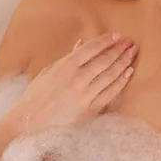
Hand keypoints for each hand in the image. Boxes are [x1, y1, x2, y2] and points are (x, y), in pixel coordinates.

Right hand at [0, 32, 137, 160]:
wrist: (27, 124)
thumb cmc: (35, 97)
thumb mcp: (48, 72)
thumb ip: (68, 57)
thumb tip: (82, 43)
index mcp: (64, 67)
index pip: (91, 48)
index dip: (106, 40)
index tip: (116, 35)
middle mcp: (77, 79)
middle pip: (104, 60)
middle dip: (119, 50)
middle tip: (129, 43)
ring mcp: (85, 95)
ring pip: (111, 75)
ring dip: (124, 62)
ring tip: (132, 54)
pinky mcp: (90, 110)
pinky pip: (110, 92)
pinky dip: (121, 81)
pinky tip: (128, 72)